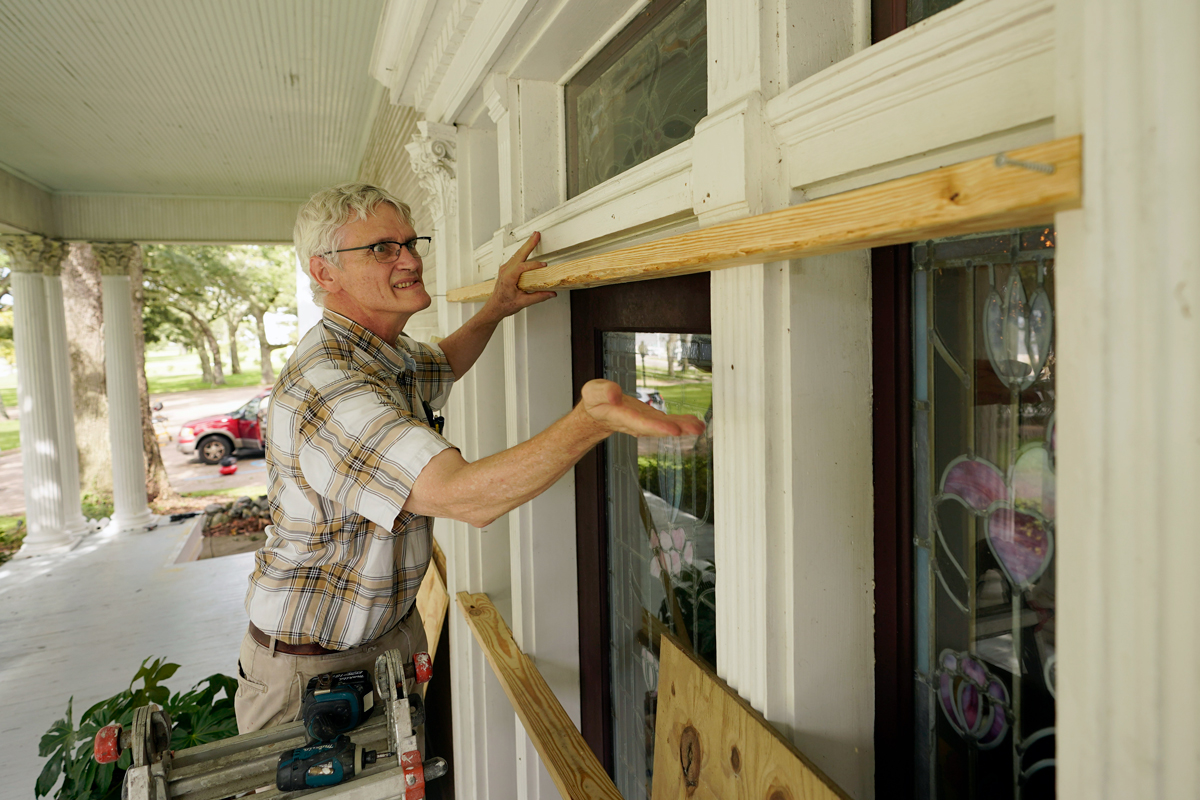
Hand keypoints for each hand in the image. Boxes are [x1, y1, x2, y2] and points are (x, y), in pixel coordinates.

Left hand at [482, 232, 557, 321]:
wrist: (494, 307)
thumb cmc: (505, 304)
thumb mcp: (523, 302)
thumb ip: (538, 297)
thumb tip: (551, 293)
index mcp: (508, 278)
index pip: (522, 267)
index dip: (534, 265)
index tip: (544, 265)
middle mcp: (505, 271)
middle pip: (519, 254)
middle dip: (529, 243)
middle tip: (537, 234)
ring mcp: (505, 268)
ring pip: (517, 253)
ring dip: (526, 245)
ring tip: (534, 237)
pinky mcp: (506, 269)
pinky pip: (516, 257)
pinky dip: (523, 250)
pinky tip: (528, 247)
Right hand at [579, 379, 705, 437]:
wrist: (598, 413)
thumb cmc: (595, 402)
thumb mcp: (593, 391)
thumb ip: (603, 391)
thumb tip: (614, 394)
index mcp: (622, 417)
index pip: (641, 423)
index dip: (657, 426)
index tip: (673, 429)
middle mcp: (637, 423)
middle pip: (658, 427)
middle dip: (677, 428)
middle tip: (695, 429)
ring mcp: (645, 422)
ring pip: (666, 425)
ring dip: (684, 427)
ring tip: (700, 427)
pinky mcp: (651, 418)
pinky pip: (668, 421)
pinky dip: (682, 422)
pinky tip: (695, 423)